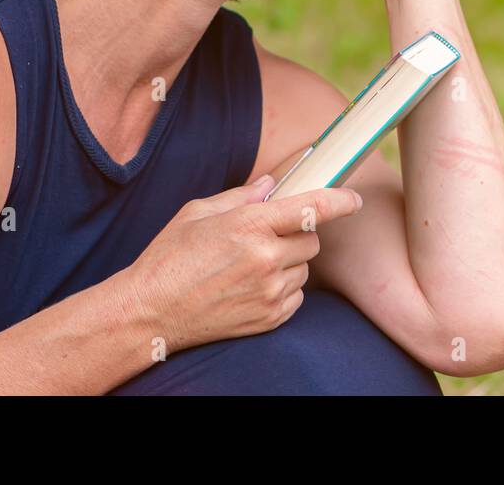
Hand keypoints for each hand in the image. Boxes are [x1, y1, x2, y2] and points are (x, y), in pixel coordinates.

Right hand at [124, 175, 362, 353]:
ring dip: (289, 263)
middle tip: (266, 237)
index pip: (311, 208)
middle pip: (311, 239)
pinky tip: (251, 287)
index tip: (353, 199)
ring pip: (304, 269)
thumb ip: (240, 197)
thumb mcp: (198, 213)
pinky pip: (296, 296)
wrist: (150, 312)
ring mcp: (269, 292)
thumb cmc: (169, 258)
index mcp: (248, 225)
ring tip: (250, 266)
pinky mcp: (269, 318)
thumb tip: (270, 185)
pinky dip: (282, 289)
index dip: (339, 201)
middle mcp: (265, 259)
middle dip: (295, 234)